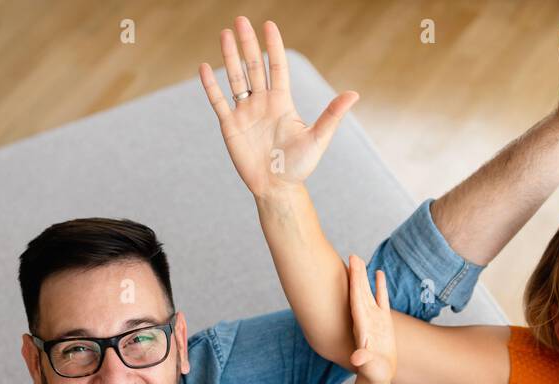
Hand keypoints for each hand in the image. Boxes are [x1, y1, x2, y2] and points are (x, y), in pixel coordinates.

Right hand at [199, 17, 357, 197]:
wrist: (277, 188)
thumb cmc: (299, 166)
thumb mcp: (318, 139)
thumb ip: (332, 115)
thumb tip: (354, 94)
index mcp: (282, 102)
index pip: (276, 67)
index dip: (272, 46)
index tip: (268, 25)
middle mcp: (262, 103)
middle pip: (253, 66)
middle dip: (247, 43)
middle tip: (240, 20)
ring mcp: (245, 113)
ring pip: (236, 79)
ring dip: (229, 57)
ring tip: (225, 34)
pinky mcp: (230, 126)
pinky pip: (219, 101)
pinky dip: (211, 86)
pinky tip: (204, 68)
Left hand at [347, 254, 395, 383]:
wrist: (378, 377)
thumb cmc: (374, 374)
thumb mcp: (370, 368)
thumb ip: (364, 361)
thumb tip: (356, 358)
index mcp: (361, 327)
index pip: (356, 301)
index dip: (353, 285)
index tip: (350, 269)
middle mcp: (365, 319)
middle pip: (359, 293)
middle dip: (355, 275)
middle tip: (352, 256)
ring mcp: (374, 319)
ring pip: (368, 293)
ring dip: (364, 277)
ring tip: (359, 258)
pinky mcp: (383, 321)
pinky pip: (381, 299)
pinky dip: (380, 286)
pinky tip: (378, 272)